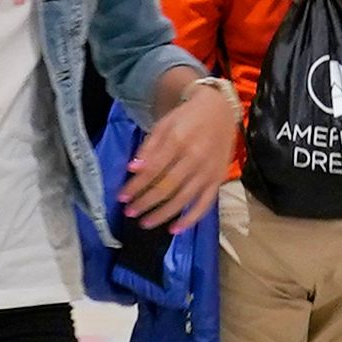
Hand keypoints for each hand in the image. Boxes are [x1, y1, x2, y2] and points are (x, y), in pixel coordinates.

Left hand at [119, 75, 239, 232]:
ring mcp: (208, 171)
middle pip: (167, 186)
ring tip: (145, 223)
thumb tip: (133, 169)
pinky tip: (175, 229)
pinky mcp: (218, 180)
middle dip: (145, 202)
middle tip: (129, 212)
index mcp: (179, 140)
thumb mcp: (164, 125)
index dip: (136, 185)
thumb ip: (149, 147)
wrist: (220, 111)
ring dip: (162, 214)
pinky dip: (190, 219)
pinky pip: (205, 204)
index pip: (153, 169)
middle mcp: (195, 158)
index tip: (121, 197)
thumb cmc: (186, 118)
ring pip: (184, 199)